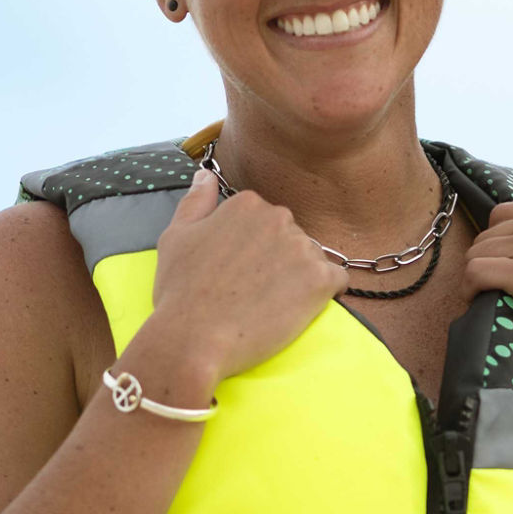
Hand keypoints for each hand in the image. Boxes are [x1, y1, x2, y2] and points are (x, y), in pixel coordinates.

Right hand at [138, 169, 347, 389]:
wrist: (192, 339)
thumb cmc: (180, 292)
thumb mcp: (176, 237)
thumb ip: (196, 201)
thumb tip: (205, 175)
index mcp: (248, 204)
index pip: (267, 222)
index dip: (254, 251)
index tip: (238, 272)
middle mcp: (279, 217)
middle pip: (292, 239)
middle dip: (278, 262)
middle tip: (250, 291)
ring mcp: (302, 247)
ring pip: (312, 260)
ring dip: (299, 280)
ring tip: (267, 304)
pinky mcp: (321, 279)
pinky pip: (336, 282)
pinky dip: (323, 295)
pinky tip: (297, 309)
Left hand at [462, 178, 512, 389]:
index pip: (504, 214)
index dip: (500, 243)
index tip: (506, 266)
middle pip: (488, 234)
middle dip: (486, 260)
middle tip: (494, 288)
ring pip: (477, 253)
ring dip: (476, 277)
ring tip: (486, 298)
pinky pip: (475, 273)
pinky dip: (470, 290)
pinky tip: (479, 303)